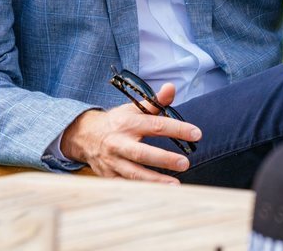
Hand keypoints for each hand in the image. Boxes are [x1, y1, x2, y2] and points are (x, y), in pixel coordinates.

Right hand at [60, 82, 201, 183]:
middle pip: (142, 152)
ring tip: (175, 186)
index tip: (197, 134)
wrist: (85, 136)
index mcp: (128, 124)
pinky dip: (141, 191)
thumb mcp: (133, 109)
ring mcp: (113, 161)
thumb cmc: (117, 122)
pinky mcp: (109, 176)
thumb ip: (155, 102)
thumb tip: (172, 87)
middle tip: (185, 163)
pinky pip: (125, 186)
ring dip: (155, 181)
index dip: (177, 129)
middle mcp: (119, 143)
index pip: (156, 125)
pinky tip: (158, 194)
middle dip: (164, 159)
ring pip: (134, 173)